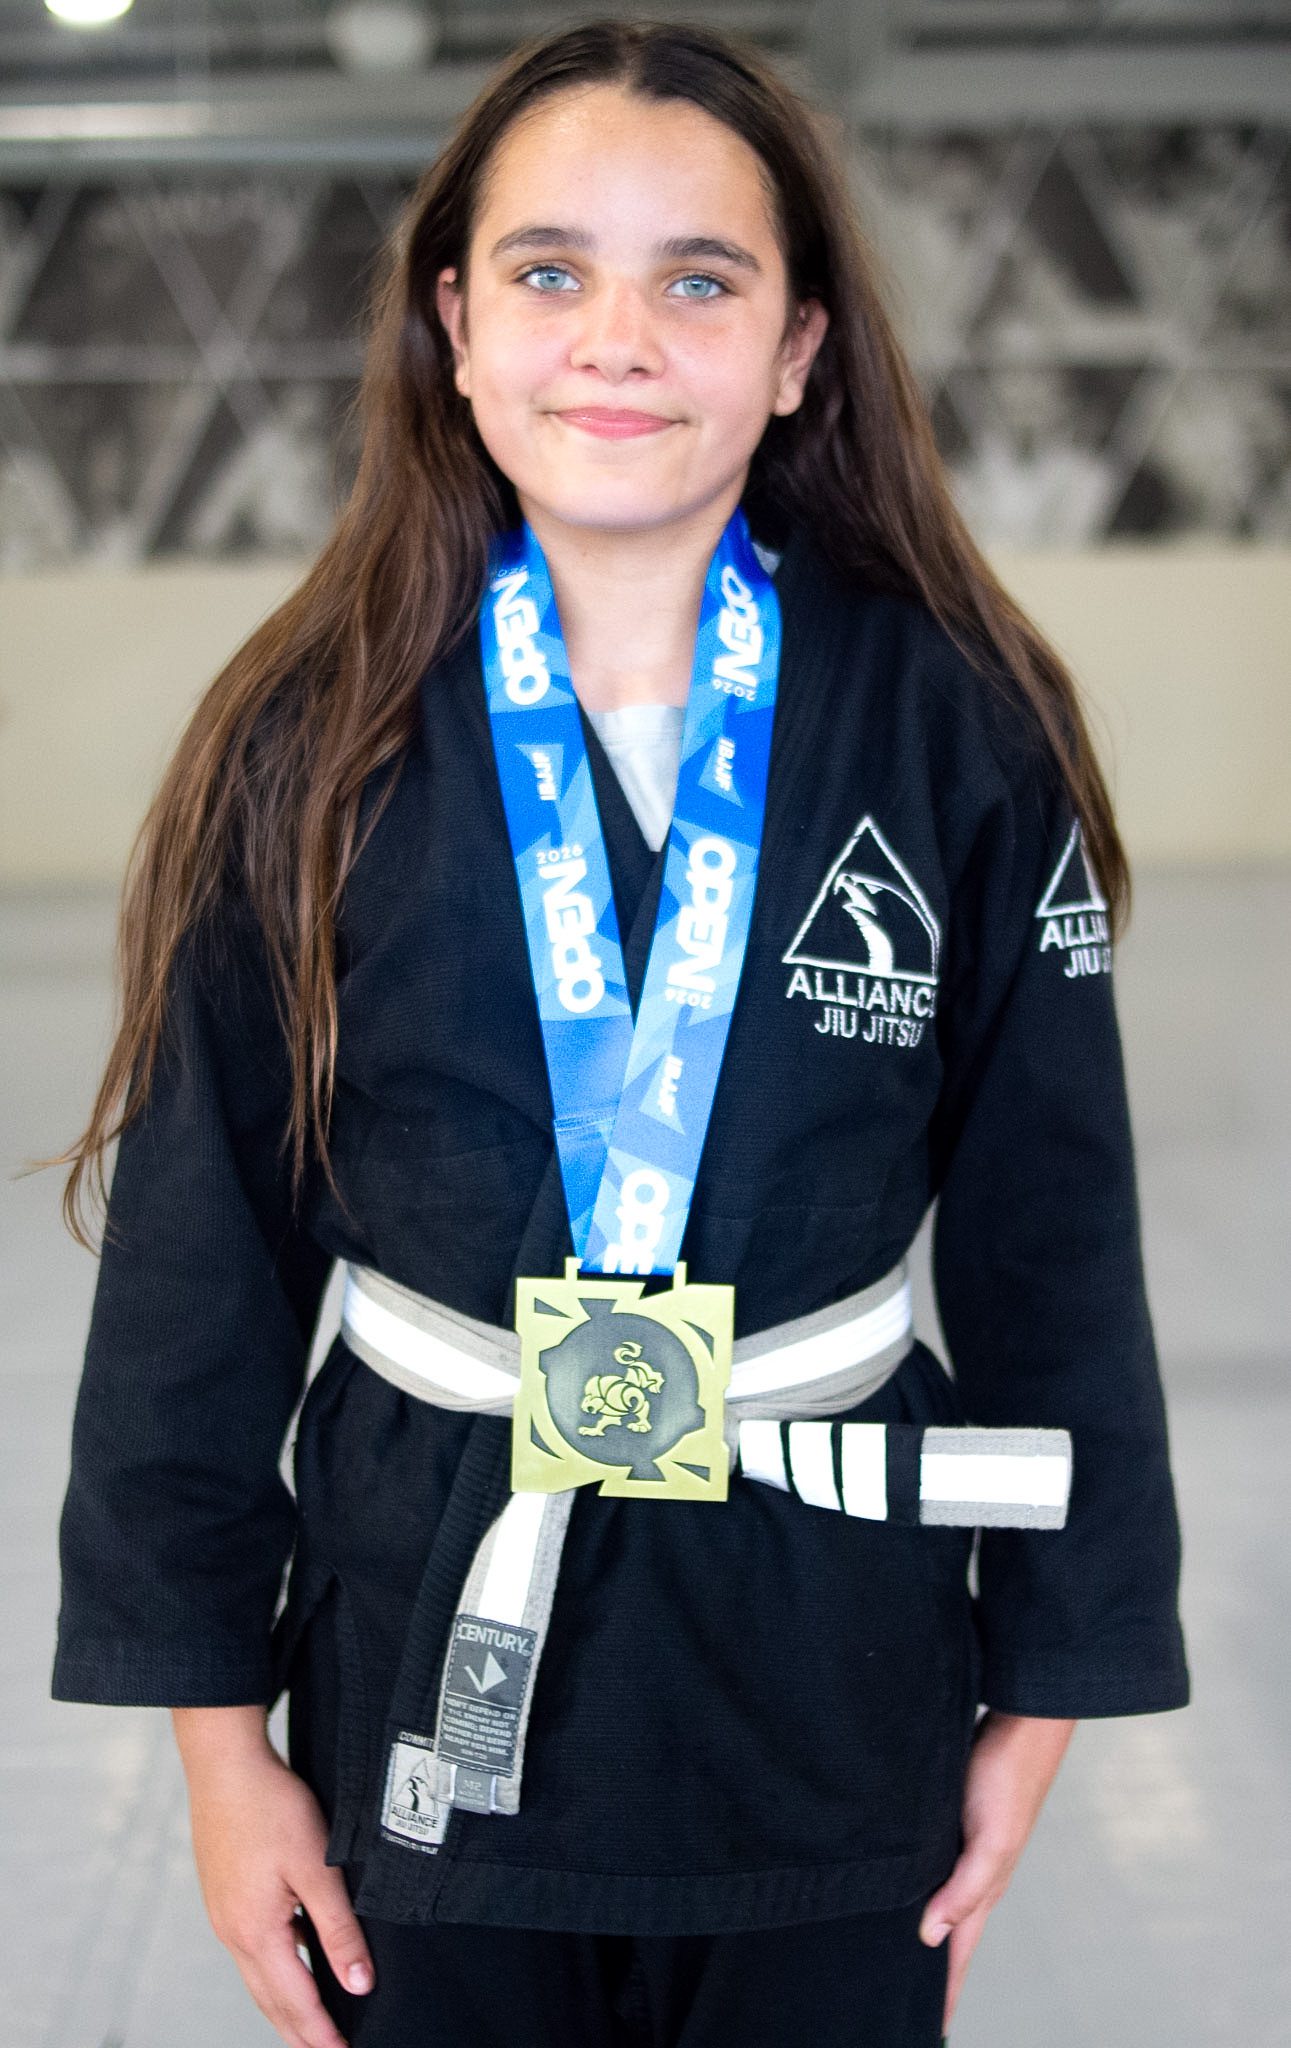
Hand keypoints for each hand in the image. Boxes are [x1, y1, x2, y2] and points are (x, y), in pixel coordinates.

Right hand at [172, 1705, 374, 2047]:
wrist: (224, 1764)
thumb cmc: (269, 1806)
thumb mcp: (316, 1867)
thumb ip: (338, 1929)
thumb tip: (358, 1983)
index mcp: (256, 1933)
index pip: (294, 2002)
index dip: (320, 2034)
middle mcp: (233, 1932)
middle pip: (270, 2000)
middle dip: (299, 2032)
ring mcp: (224, 1915)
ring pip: (258, 1977)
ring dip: (285, 2005)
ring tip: (311, 2024)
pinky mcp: (224, 1895)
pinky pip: (252, 1949)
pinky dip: (274, 1970)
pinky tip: (294, 1962)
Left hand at [919, 1710, 1075, 2035]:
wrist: (1023, 1720)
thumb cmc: (1008, 1775)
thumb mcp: (988, 1838)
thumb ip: (963, 1890)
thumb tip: (931, 1938)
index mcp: (986, 1886)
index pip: (959, 1952)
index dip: (946, 1991)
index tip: (931, 2030)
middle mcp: (976, 1872)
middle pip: (951, 1934)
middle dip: (933, 1971)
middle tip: (905, 2004)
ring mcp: (967, 1847)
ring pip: (942, 1900)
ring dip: (927, 1929)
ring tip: (902, 1957)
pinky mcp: (955, 1820)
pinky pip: (937, 1867)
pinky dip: (924, 1888)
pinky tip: (905, 1886)